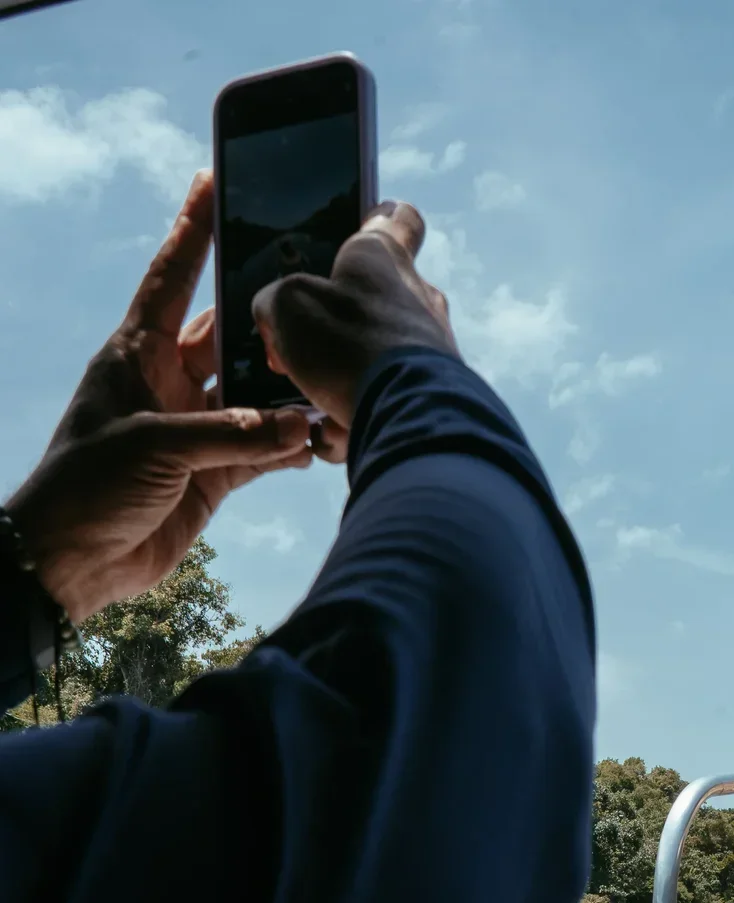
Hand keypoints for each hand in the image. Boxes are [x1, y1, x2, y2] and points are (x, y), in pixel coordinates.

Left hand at [5, 173, 312, 624]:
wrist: (70, 561)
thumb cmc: (88, 486)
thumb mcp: (156, 447)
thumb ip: (230, 435)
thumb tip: (300, 426)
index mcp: (137, 353)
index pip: (172, 276)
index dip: (194, 229)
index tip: (214, 177)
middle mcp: (169, 382)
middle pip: (227, 334)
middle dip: (267, 316)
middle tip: (315, 285)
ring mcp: (194, 428)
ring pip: (253, 395)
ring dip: (288, 392)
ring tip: (331, 374)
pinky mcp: (212, 476)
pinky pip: (262, 450)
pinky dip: (289, 447)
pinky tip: (321, 439)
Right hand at [252, 201, 458, 463]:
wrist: (407, 417)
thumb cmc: (347, 345)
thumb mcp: (286, 305)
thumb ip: (275, 300)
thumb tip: (275, 316)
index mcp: (384, 256)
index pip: (400, 218)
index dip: (381, 218)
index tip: (369, 225)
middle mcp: (419, 297)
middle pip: (380, 298)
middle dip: (340, 325)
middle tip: (304, 348)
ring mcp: (435, 348)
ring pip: (380, 360)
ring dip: (344, 382)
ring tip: (316, 407)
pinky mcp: (439, 395)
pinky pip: (391, 401)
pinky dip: (361, 417)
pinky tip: (337, 435)